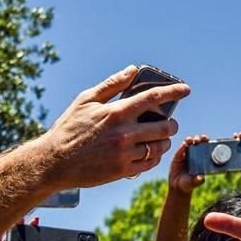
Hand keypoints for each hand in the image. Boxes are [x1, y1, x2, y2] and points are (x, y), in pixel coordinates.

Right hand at [36, 65, 190, 188]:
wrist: (53, 161)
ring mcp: (124, 153)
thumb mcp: (86, 100)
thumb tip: (133, 69)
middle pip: (165, 126)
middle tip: (169, 123)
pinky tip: (149, 152)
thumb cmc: (69, 127)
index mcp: (116, 112)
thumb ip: (112, 84)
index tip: (186, 89)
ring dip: (164, 141)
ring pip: (160, 146)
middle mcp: (123, 133)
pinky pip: (150, 163)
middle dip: (171, 123)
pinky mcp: (122, 170)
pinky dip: (154, 156)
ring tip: (159, 138)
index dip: (173, 92)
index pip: (153, 98)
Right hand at [169, 135, 208, 193]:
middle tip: (200, 139)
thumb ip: (197, 181)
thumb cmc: (189, 184)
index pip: (206, 147)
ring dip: (190, 140)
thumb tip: (201, 178)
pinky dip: (182, 146)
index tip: (207, 139)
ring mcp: (186, 154)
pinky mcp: (178, 156)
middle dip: (200, 138)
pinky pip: (180, 149)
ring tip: (190, 140)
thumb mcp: (194, 182)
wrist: (177, 187)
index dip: (207, 142)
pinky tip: (183, 145)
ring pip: (189, 143)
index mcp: (202, 158)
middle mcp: (195, 154)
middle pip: (198, 142)